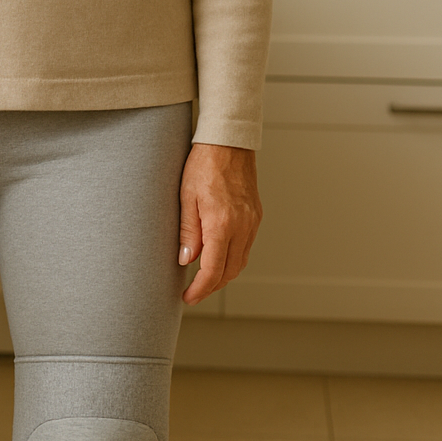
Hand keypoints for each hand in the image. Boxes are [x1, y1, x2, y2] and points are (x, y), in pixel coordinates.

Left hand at [178, 142, 262, 304]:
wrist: (228, 142)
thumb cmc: (203, 165)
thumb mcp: (185, 197)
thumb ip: (187, 232)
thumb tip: (186, 261)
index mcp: (222, 224)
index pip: (212, 270)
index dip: (200, 289)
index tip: (188, 297)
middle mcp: (242, 226)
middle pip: (229, 272)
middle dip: (211, 287)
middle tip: (193, 292)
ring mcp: (252, 222)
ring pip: (240, 262)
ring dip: (223, 275)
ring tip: (204, 279)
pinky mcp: (256, 216)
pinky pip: (246, 247)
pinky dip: (233, 259)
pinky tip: (219, 256)